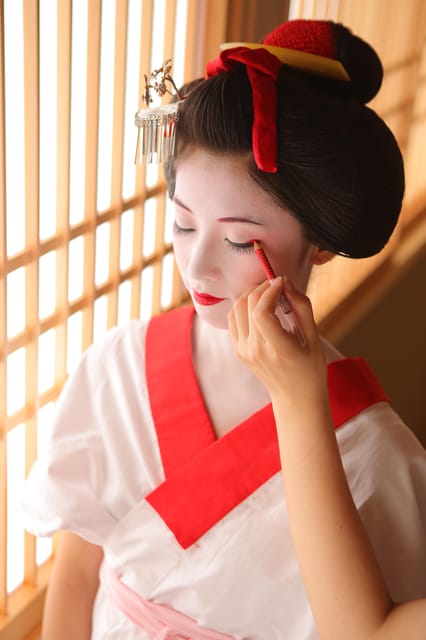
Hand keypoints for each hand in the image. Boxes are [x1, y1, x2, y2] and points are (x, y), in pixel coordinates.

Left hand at [228, 277, 327, 406]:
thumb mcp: (314, 338)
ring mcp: (243, 351)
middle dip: (262, 287)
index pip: (262, 313)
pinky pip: (233, 318)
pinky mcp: (237, 350)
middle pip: (249, 305)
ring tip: (268, 291)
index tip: (282, 282)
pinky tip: (258, 304)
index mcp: (278, 349)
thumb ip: (302, 308)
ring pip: (237, 308)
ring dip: (251, 293)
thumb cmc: (310, 368)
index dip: (270, 291)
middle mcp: (256, 350)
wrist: (295, 397)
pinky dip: (243, 305)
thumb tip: (286, 283)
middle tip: (277, 284)